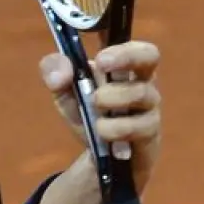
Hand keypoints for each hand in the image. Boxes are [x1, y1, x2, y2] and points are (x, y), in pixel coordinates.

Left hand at [39, 40, 161, 193]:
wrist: (101, 157)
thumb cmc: (89, 114)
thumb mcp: (64, 92)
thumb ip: (54, 73)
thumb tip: (61, 74)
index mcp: (125, 68)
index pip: (138, 46)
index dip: (124, 49)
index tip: (100, 59)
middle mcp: (143, 83)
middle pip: (150, 57)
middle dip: (123, 60)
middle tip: (99, 72)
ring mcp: (150, 108)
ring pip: (141, 93)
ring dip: (111, 99)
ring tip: (95, 111)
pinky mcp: (149, 135)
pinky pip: (138, 127)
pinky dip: (113, 129)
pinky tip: (102, 134)